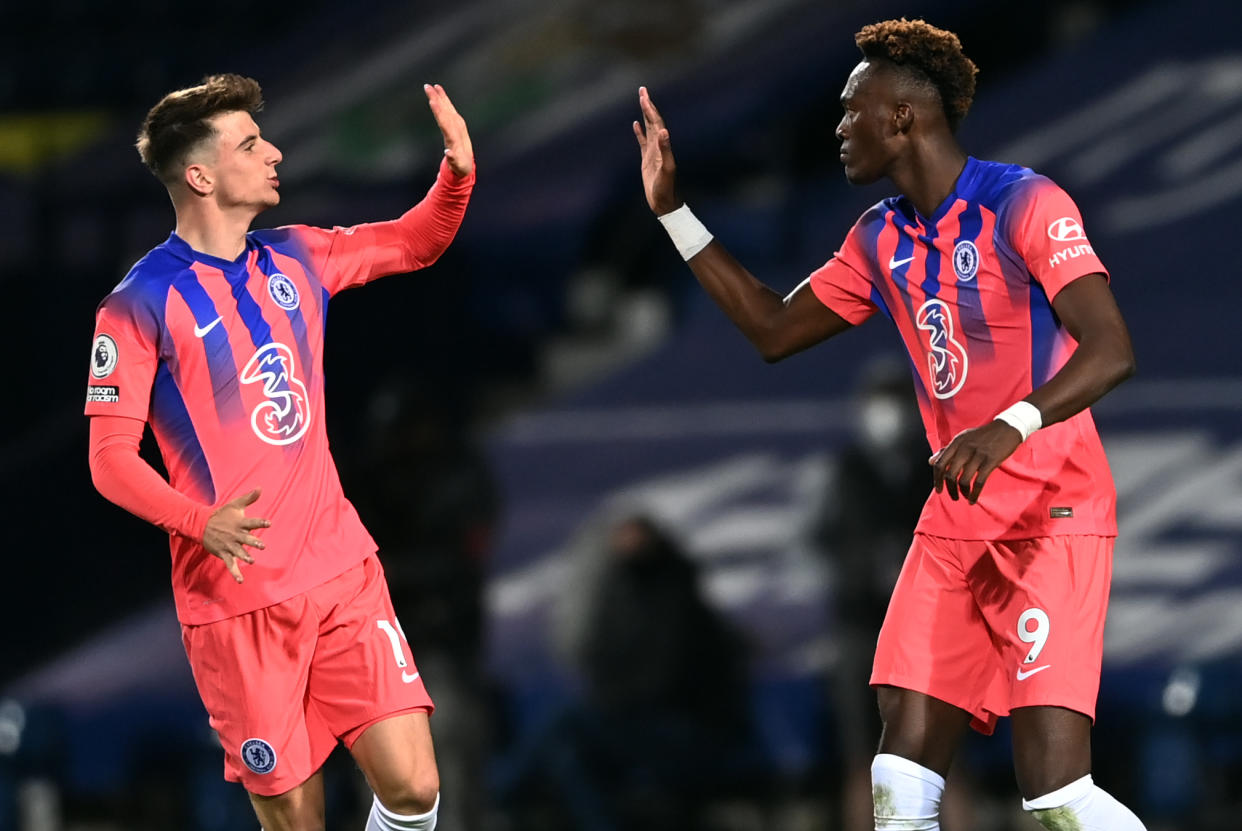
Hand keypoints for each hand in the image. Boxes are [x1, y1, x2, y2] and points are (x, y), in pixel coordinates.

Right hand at [202, 488, 269, 583]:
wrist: (202, 525)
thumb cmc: (222, 514)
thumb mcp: (235, 505)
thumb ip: (249, 498)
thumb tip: (260, 487)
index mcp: (239, 523)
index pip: (251, 522)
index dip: (260, 522)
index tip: (269, 523)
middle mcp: (235, 535)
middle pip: (246, 539)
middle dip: (253, 542)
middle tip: (261, 545)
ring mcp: (229, 545)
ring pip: (238, 552)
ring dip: (244, 556)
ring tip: (251, 560)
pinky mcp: (224, 553)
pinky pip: (230, 565)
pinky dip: (235, 573)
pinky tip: (241, 580)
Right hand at [425, 83, 472, 176]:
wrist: (467, 163)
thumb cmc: (460, 164)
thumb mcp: (457, 164)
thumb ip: (453, 158)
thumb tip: (448, 153)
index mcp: (455, 136)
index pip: (445, 121)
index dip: (438, 111)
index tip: (432, 101)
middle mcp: (457, 128)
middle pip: (445, 111)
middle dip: (436, 99)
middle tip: (427, 87)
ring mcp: (457, 124)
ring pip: (447, 108)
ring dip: (440, 97)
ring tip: (433, 86)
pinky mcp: (456, 123)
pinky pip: (449, 108)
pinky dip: (444, 100)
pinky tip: (439, 92)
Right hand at [633, 86, 680, 215]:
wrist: (664, 202)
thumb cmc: (666, 187)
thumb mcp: (666, 169)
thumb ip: (665, 150)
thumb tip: (663, 131)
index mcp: (663, 145)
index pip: (656, 122)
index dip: (651, 109)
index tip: (644, 96)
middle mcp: (659, 145)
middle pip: (653, 121)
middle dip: (648, 105)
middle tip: (642, 90)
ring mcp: (653, 152)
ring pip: (648, 128)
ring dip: (645, 114)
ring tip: (641, 101)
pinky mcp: (647, 159)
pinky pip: (642, 141)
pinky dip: (640, 131)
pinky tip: (636, 124)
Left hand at [929, 422, 1022, 502]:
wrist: (1007, 428)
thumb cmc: (983, 436)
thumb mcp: (962, 439)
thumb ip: (946, 450)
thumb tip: (930, 461)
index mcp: (956, 443)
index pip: (939, 463)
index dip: (937, 479)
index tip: (938, 490)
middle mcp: (964, 448)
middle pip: (950, 474)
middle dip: (949, 489)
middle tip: (953, 497)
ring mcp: (977, 455)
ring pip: (963, 480)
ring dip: (962, 492)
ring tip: (963, 497)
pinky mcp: (990, 461)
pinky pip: (979, 482)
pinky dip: (974, 494)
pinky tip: (973, 500)